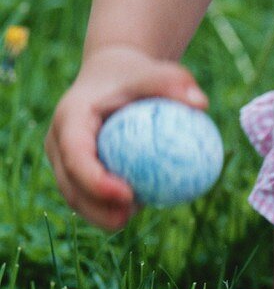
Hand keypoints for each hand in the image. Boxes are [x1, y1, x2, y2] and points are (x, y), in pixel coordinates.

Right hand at [45, 46, 207, 229]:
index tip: (127, 195)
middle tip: (130, 216)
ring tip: (136, 212)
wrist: (111, 78)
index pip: (76, 155)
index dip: (95, 181)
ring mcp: (62, 161)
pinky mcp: (73, 173)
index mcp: (70, 118)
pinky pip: (88, 200)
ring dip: (102, 215)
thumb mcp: (155, 73)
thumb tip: (201, 104)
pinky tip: (137, 208)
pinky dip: (108, 209)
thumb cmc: (136, 77)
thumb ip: (175, 82)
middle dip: (96, 209)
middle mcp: (57, 141)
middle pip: (70, 186)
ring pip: (76, 198)